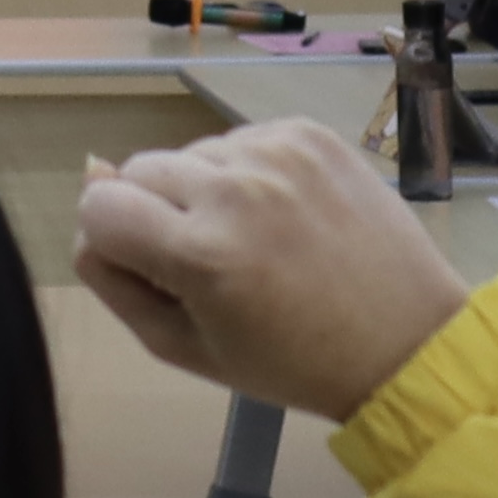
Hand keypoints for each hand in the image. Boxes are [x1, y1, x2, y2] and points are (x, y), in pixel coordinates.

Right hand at [73, 117, 470, 424]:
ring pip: (191, 154)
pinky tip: (283, 216)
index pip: (97, 206)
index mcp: (201, 252)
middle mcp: (235, 188)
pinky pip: (241, 141)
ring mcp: (277, 153)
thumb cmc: (291, 362)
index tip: (154, 270)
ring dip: (203, 191)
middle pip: (138, 170)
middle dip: (155, 214)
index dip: (113, 242)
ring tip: (254, 240)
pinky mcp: (309, 135)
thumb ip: (115, 278)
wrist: (407, 342)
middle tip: (207, 261)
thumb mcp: (182, 347)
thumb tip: (89, 200)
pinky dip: (247, 174)